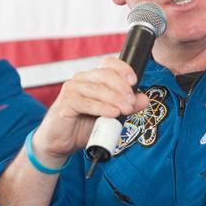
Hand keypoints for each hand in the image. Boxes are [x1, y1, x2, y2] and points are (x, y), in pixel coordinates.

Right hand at [31, 57, 149, 161]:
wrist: (61, 142)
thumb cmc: (83, 126)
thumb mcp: (110, 116)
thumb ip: (127, 106)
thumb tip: (145, 99)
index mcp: (92, 78)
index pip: (108, 63)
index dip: (123, 69)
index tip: (134, 81)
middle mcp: (82, 79)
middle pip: (105, 74)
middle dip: (122, 88)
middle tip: (131, 103)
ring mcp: (72, 89)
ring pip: (97, 89)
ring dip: (115, 99)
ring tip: (125, 110)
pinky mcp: (66, 102)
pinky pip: (86, 102)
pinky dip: (101, 108)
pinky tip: (112, 113)